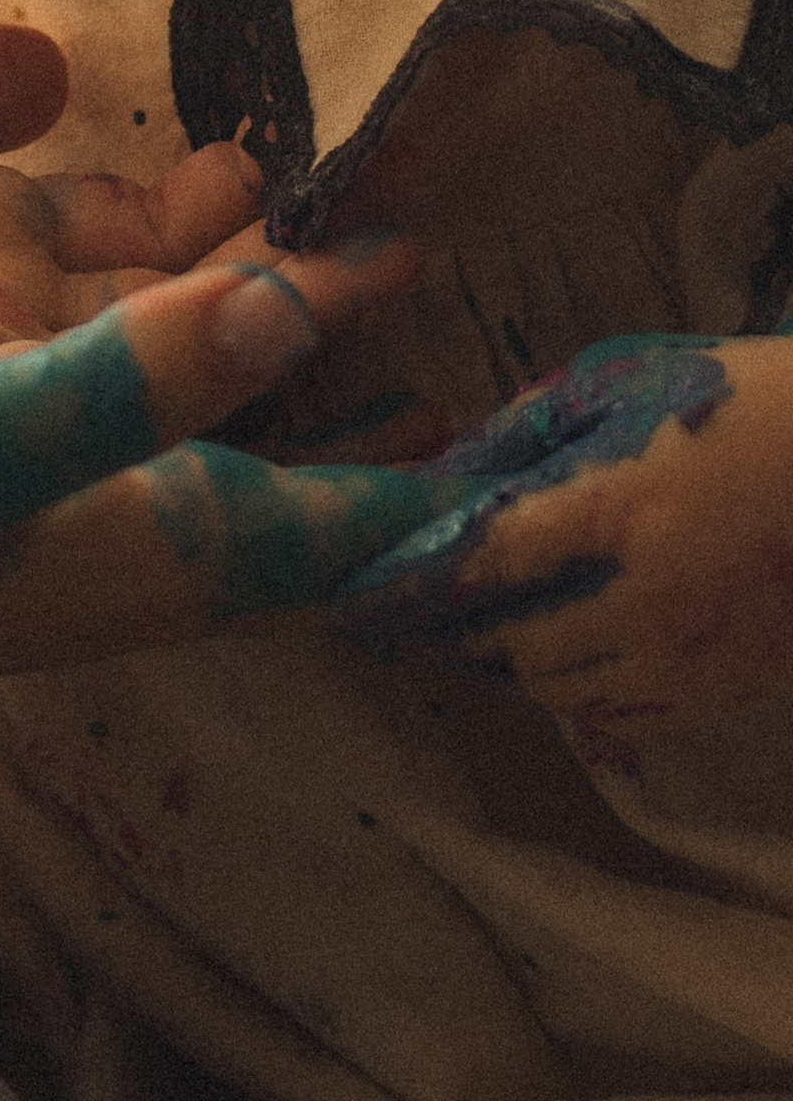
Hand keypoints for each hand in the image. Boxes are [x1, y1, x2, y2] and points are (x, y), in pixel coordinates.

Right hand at [0, 235, 456, 953]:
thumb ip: (129, 380)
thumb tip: (296, 309)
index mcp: (135, 550)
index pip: (343, 525)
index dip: (435, 460)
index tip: (478, 351)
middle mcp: (105, 547)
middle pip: (280, 460)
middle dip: (345, 359)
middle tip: (395, 238)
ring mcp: (29, 527)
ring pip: (188, 422)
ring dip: (243, 327)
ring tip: (287, 214)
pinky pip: (98, 398)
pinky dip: (136, 323)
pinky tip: (113, 261)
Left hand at [334, 335, 792, 754]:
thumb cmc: (748, 399)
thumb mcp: (634, 380)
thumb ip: (537, 425)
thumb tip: (455, 467)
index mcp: (622, 507)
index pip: (484, 561)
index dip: (408, 584)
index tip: (351, 599)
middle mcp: (652, 597)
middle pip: (511, 644)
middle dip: (446, 636)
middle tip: (397, 628)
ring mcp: (698, 656)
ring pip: (563, 690)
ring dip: (507, 667)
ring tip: (469, 642)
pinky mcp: (733, 691)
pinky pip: (626, 720)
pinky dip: (577, 698)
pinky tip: (555, 668)